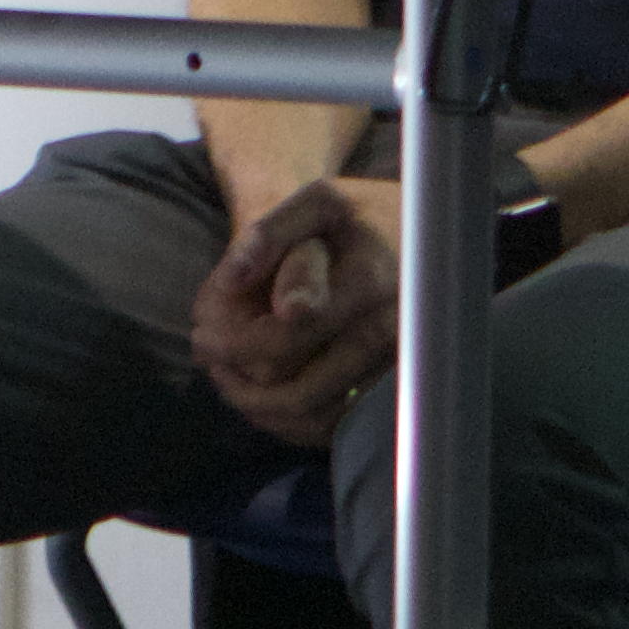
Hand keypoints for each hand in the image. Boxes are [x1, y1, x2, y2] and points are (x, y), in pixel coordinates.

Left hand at [192, 175, 403, 448]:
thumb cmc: (360, 216)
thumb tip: (233, 279)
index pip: (284, 340)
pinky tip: (262, 396)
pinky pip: (335, 426)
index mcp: (366, 283)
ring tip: (227, 378)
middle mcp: (388, 333)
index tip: (201, 335)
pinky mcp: (395, 388)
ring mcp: (395, 367)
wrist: (427, 236)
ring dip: (259, 409)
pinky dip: (290, 423)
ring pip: (313, 418)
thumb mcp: (320, 201)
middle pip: (296, 391)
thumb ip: (272, 232)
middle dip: (238, 383)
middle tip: (207, 358)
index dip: (232, 345)